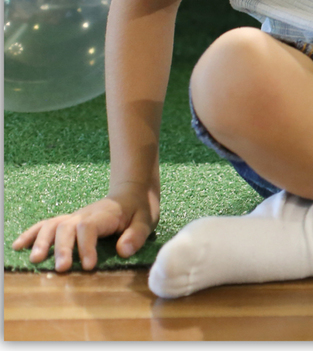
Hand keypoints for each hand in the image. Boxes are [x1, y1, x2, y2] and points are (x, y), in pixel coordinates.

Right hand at [11, 180, 159, 271]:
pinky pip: (46, 224)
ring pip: (52, 225)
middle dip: (62, 249)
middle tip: (62, 269)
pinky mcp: (68, 221)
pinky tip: (18, 246)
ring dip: (42, 241)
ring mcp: (74, 217)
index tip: (89, 266)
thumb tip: (123, 251)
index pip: (89, 227)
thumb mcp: (146, 219)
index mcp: (105, 214)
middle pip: (67, 227)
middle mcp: (85, 214)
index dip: (86, 246)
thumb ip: (136, 235)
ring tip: (36, 260)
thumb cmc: (139, 207)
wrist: (132, 190)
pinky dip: (31, 234)